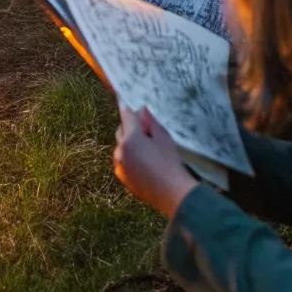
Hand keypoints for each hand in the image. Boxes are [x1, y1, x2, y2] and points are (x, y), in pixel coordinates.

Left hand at [113, 104, 195, 218]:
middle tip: (148, 130)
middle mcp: (120, 151)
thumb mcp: (163, 138)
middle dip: (131, 127)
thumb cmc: (170, 163)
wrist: (172, 194)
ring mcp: (119, 165)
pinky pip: (123, 160)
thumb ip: (150, 122)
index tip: (124, 97)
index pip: (126, 116)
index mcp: (130, 139)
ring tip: (149, 148)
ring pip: (122, 146)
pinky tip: (146, 161)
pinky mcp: (122, 177)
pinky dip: (130, 156)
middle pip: (122, 131)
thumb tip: (141, 110)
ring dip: (130, 142)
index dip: (127, 107)